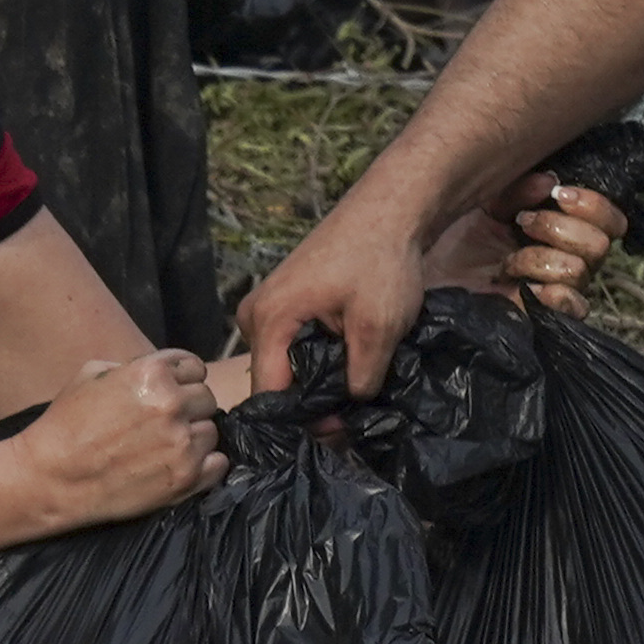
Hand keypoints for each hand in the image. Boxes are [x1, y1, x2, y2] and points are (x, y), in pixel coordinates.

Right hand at [19, 349, 225, 526]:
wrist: (51, 478)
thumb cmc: (65, 425)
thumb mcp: (91, 374)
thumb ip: (134, 366)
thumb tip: (162, 371)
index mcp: (151, 373)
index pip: (194, 366)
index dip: (182, 379)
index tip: (171, 392)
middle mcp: (172, 404)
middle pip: (207, 398)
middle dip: (189, 407)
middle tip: (164, 422)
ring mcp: (182, 443)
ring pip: (212, 431)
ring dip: (194, 437)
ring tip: (165, 446)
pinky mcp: (186, 478)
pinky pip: (218, 464)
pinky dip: (205, 465)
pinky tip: (180, 465)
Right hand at [237, 188, 427, 406]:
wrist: (389, 210)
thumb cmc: (381, 261)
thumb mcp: (378, 327)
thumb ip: (361, 377)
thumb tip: (349, 412)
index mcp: (268, 321)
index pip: (269, 394)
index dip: (302, 421)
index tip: (337, 434)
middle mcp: (254, 317)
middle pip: (273, 381)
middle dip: (309, 404)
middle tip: (350, 420)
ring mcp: (266, 308)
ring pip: (284, 365)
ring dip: (315, 383)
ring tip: (351, 392)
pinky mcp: (283, 303)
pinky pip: (290, 347)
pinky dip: (316, 361)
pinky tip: (346, 365)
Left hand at [422, 174, 625, 314]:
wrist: (407, 275)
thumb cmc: (440, 235)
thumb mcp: (480, 197)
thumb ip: (518, 186)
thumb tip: (551, 182)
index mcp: (552, 223)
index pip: (607, 218)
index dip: (593, 204)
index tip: (557, 195)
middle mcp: (558, 256)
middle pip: (602, 243)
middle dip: (563, 229)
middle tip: (522, 226)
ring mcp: (550, 288)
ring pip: (584, 270)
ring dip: (542, 260)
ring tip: (507, 264)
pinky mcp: (538, 318)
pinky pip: (575, 309)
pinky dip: (555, 296)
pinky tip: (525, 289)